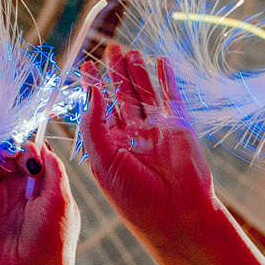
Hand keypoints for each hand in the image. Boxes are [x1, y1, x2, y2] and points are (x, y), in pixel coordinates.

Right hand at [0, 142, 79, 264]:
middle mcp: (20, 193)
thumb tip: (38, 145)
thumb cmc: (53, 243)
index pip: (32, 156)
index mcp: (45, 190)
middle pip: (8, 157)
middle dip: (3, 145)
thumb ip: (53, 170)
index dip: (25, 143)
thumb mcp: (62, 202)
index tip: (20, 131)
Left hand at [80, 47, 217, 239]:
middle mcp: (134, 135)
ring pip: (145, 93)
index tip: (85, 67)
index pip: (99, 109)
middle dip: (115, 73)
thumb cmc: (135, 196)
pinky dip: (166, 78)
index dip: (93, 88)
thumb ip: (95, 125)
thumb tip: (92, 90)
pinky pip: (171, 96)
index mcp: (112, 145)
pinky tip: (160, 61)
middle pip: (122, 96)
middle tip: (109, 49)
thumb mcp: (103, 161)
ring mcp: (157, 129)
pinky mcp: (179, 125)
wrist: (176, 215)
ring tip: (127, 50)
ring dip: (137, 71)